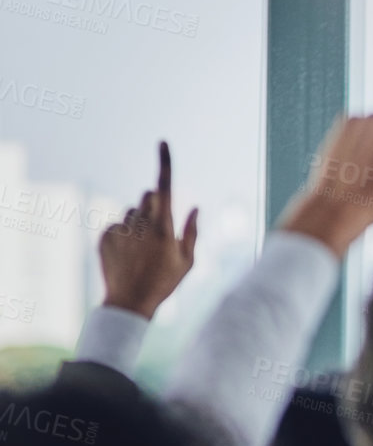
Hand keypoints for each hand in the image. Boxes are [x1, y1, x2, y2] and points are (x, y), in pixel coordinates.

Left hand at [99, 141, 197, 318]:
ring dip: (140, 222)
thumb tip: (194, 206)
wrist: (129, 303)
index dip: (164, 162)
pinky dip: (124, 235)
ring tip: (143, 250)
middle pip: (148, 196)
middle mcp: (139, 223)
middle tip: (160, 228)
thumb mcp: (188, 260)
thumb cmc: (164, 283)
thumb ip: (192, 231)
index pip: (164, 186)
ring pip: (132, 212)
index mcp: (163, 227)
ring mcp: (120, 229)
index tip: (162, 143)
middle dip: (156, 203)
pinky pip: (117, 226)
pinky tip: (128, 256)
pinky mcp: (104, 236)